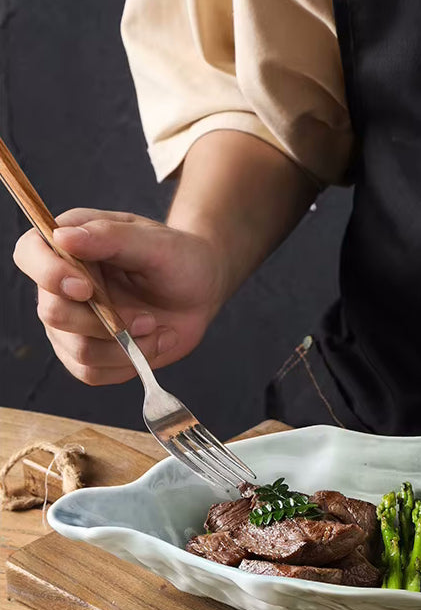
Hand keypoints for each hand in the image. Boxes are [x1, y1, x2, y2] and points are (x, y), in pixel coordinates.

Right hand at [13, 208, 227, 384]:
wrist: (201, 292)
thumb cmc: (179, 259)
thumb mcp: (155, 243)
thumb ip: (110, 238)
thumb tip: (63, 237)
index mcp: (70, 242)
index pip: (29, 254)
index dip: (48, 274)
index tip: (86, 289)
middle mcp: (61, 284)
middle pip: (53, 313)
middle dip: (106, 323)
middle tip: (147, 318)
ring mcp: (71, 322)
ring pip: (77, 351)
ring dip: (125, 347)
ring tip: (156, 328)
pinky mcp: (88, 353)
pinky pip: (92, 373)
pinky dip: (129, 363)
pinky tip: (153, 344)